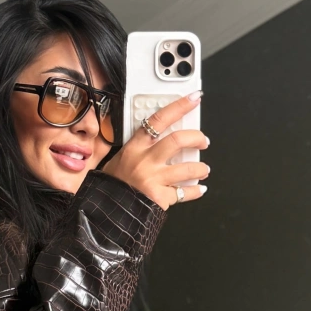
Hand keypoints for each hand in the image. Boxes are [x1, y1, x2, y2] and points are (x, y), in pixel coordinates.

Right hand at [102, 92, 209, 210]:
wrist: (107, 212)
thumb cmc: (113, 185)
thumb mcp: (120, 159)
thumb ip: (140, 149)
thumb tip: (163, 139)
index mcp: (134, 147)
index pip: (159, 119)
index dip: (179, 106)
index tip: (194, 99)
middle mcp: (145, 161)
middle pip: (177, 140)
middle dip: (196, 138)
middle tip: (203, 141)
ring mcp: (153, 179)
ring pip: (187, 168)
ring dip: (201, 168)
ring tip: (203, 170)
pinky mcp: (160, 197)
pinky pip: (185, 193)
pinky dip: (195, 191)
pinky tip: (199, 189)